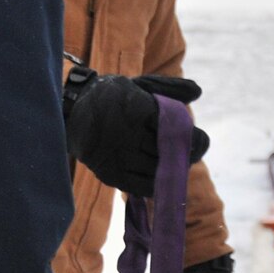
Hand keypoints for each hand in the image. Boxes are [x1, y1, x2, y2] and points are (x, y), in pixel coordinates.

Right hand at [64, 74, 208, 197]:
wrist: (72, 111)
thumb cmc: (114, 97)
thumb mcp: (140, 85)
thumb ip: (170, 89)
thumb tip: (198, 92)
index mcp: (136, 108)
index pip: (175, 129)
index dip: (193, 138)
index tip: (201, 140)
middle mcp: (126, 133)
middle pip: (168, 152)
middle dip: (185, 154)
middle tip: (191, 153)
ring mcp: (117, 156)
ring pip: (157, 170)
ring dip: (172, 169)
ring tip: (175, 162)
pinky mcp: (110, 173)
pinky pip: (142, 187)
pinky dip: (156, 184)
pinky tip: (160, 175)